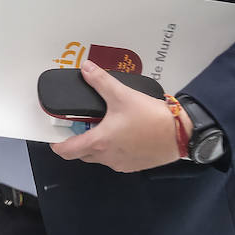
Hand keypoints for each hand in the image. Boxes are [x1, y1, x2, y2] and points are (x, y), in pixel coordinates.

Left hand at [51, 61, 184, 172]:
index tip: (55, 136)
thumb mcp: (122, 95)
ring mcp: (120, 164)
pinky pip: (114, 160)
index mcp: (99, 142)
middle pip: (81, 154)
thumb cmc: (150, 117)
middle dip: (77, 142)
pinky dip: (112, 150)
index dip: (56, 144)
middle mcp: (107, 157)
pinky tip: (121, 135)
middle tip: (80, 125)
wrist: (180, 134)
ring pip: (98, 158)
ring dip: (95, 146)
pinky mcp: (133, 166)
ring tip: (102, 127)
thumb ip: (100, 81)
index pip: (67, 151)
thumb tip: (86, 68)